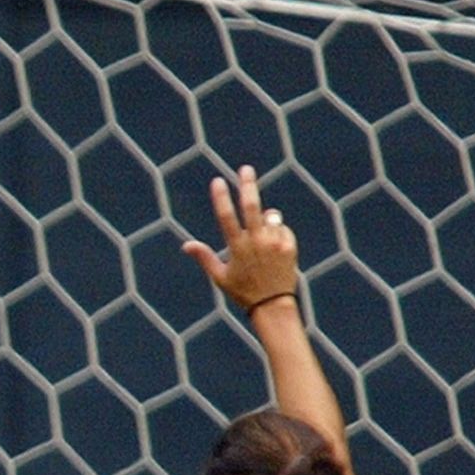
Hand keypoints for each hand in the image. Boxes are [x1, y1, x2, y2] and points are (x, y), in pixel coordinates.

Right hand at [180, 164, 301, 313]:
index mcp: (236, 248)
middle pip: (252, 206)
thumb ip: (204, 257)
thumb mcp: (220, 277)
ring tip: (263, 240)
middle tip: (245, 169)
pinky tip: (275, 249)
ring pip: (271, 216)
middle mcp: (256, 242)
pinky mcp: (289, 244)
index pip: (226, 217)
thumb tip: (185, 244)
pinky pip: (282, 227)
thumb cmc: (243, 291)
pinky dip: (278, 232)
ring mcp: (274, 242)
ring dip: (266, 220)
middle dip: (247, 185)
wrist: (273, 305)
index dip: (221, 198)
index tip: (217, 181)